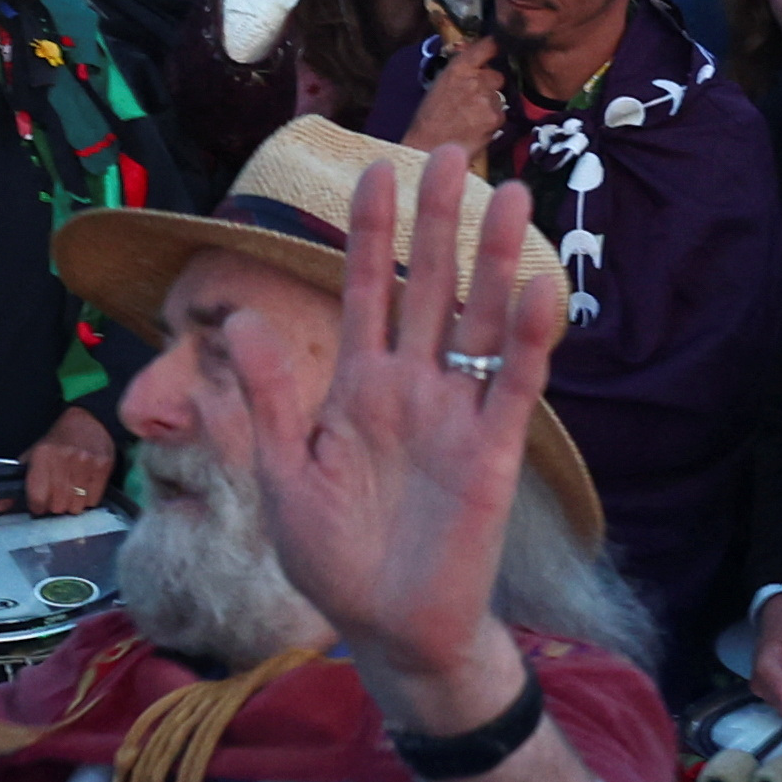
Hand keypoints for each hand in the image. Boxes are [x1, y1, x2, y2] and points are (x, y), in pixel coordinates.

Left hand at [21, 406, 115, 514]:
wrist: (90, 420)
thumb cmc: (59, 440)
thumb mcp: (34, 455)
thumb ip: (16, 481)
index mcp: (43, 455)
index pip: (37, 498)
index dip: (37, 506)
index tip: (39, 504)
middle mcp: (64, 459)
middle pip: (57, 506)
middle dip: (55, 506)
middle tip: (57, 495)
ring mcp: (85, 463)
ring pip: (75, 506)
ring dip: (72, 504)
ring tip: (71, 490)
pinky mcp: (102, 467)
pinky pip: (93, 501)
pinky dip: (87, 500)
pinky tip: (84, 487)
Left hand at [236, 147, 566, 686]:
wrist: (389, 630)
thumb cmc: (334, 560)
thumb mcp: (284, 475)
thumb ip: (268, 399)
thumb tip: (240, 317)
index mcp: (356, 389)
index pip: (364, 293)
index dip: (369, 234)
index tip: (374, 171)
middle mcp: (411, 388)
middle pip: (428, 288)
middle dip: (438, 223)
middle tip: (452, 151)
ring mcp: (455, 415)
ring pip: (480, 322)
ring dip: (495, 262)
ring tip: (510, 196)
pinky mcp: (492, 452)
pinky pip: (515, 385)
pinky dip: (532, 339)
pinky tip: (542, 286)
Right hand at [399, 34, 506, 158]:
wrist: (427, 148)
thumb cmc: (429, 120)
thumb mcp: (439, 85)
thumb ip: (460, 72)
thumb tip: (478, 63)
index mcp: (458, 68)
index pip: (487, 46)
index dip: (496, 45)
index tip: (500, 46)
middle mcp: (475, 79)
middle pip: (497, 76)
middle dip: (490, 86)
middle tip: (474, 100)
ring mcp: (487, 99)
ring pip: (499, 98)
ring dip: (490, 106)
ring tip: (470, 119)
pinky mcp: (495, 118)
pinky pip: (501, 116)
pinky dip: (491, 122)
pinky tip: (475, 129)